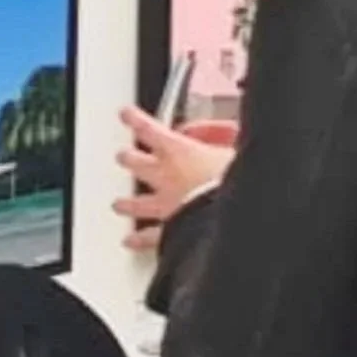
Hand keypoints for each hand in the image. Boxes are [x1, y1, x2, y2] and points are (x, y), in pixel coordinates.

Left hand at [113, 106, 233, 250]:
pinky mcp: (173, 231)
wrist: (231, 217)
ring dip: (128, 203)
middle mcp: (168, 178)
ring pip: (141, 203)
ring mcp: (167, 206)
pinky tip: (130, 241)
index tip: (125, 114)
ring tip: (117, 204)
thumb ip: (230, 135)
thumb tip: (233, 126)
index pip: (150, 130)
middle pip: (140, 165)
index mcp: (181, 152)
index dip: (135, 121)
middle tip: (121, 155)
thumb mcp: (239, 148)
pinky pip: (153, 236)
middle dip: (129, 159)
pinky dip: (140, 239)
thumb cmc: (234, 180)